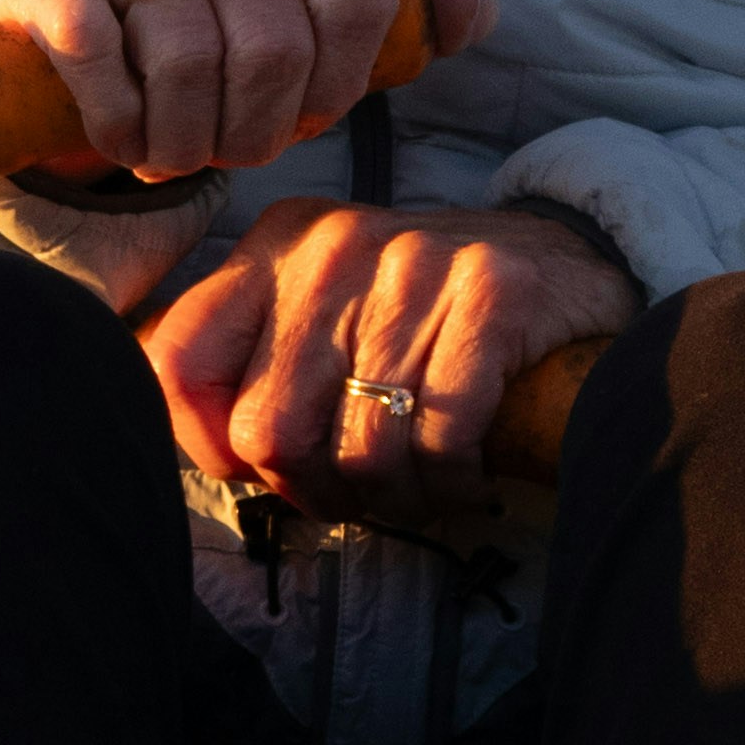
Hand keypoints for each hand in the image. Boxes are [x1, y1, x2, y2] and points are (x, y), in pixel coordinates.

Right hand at [0, 0, 489, 188]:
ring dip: (180, 139)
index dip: (333, 92)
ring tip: (171, 148)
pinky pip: (98, 54)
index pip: (358, 3)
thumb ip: (411, 13)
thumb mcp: (319, 24)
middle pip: (273, 46)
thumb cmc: (219, 36)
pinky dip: (116, 121)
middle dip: (253, 130)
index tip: (300, 118)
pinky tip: (120, 131)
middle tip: (226, 149)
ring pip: (185, 58)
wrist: (74, 32)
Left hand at [140, 192, 640, 516]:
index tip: (258, 465)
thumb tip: (181, 437)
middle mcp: (334, 246)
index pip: (180, 361)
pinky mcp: (491, 294)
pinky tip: (465, 473)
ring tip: (415, 489)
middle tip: (352, 495)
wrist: (564, 261)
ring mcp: (414, 265)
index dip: (205, 443)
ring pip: (360, 450)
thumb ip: (246, 359)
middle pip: (268, 429)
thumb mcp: (322, 309)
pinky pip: (440, 439)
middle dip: (310, 490)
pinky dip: (451, 483)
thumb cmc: (422, 313)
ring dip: (391, 499)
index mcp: (276, 246)